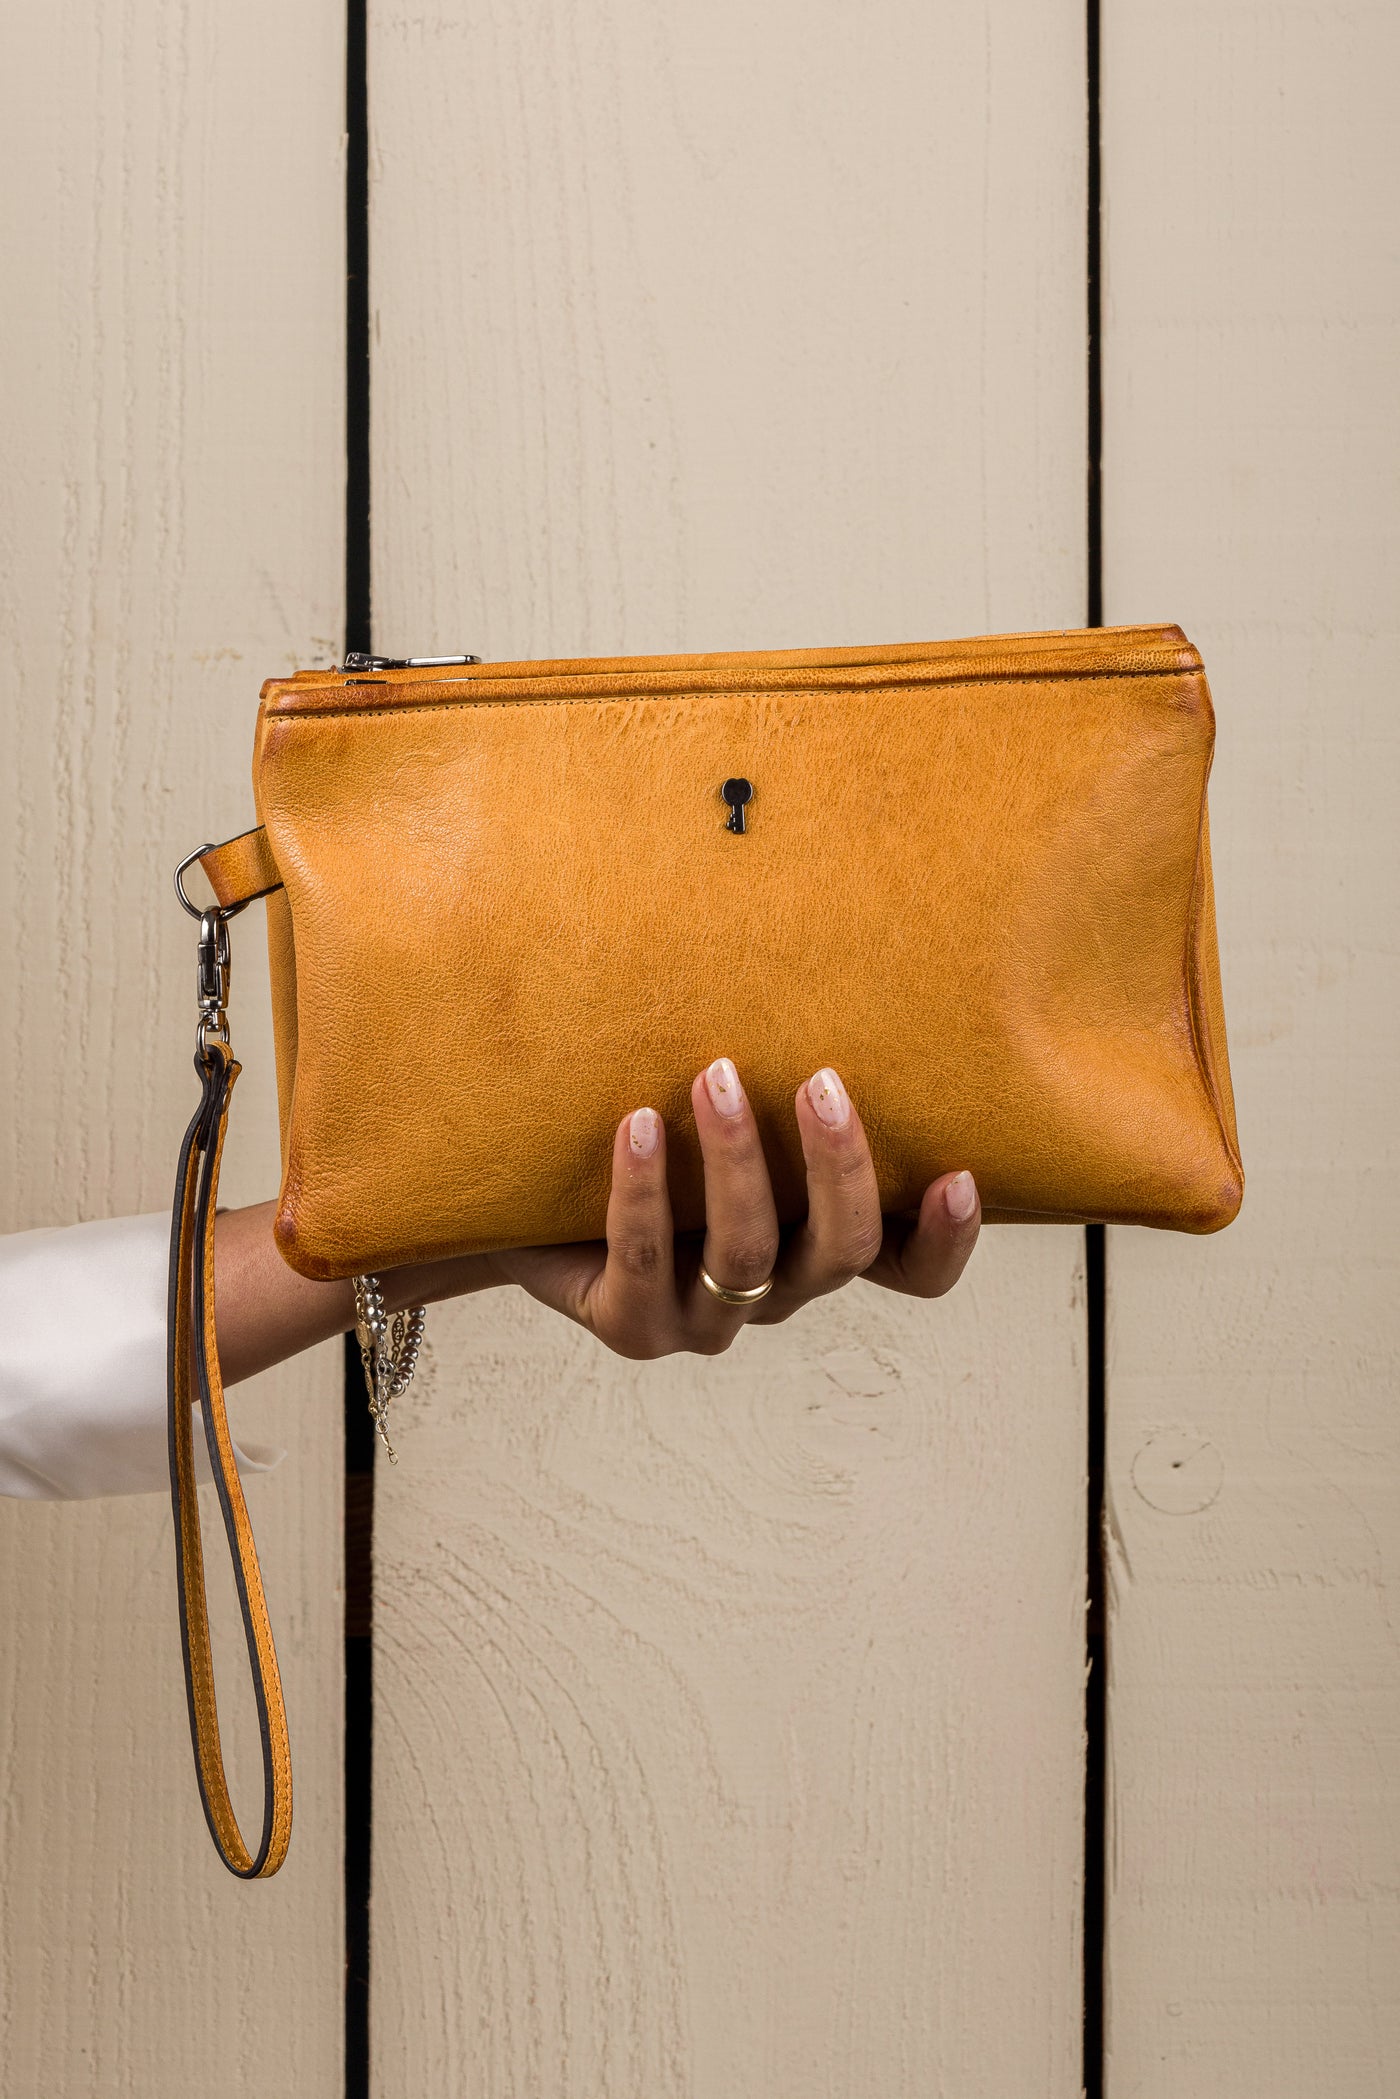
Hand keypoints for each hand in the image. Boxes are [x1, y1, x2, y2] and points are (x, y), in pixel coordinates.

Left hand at [436, 1059, 980, 1357]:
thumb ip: (779, 1059)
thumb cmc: (647, 1128)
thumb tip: (822, 928)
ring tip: (715, 1075)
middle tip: (820, 1081)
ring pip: (747, 1256)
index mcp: (814, 1244)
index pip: (909, 1271)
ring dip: (737, 1163)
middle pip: (842, 1252)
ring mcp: (705, 1317)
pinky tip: (636, 1124)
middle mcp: (775, 1289)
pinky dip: (644, 1190)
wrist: (532, 1197)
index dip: (945, 1240)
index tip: (959, 1174)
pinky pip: (645, 1262)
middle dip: (839, 1167)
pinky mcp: (632, 1325)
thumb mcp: (724, 1098)